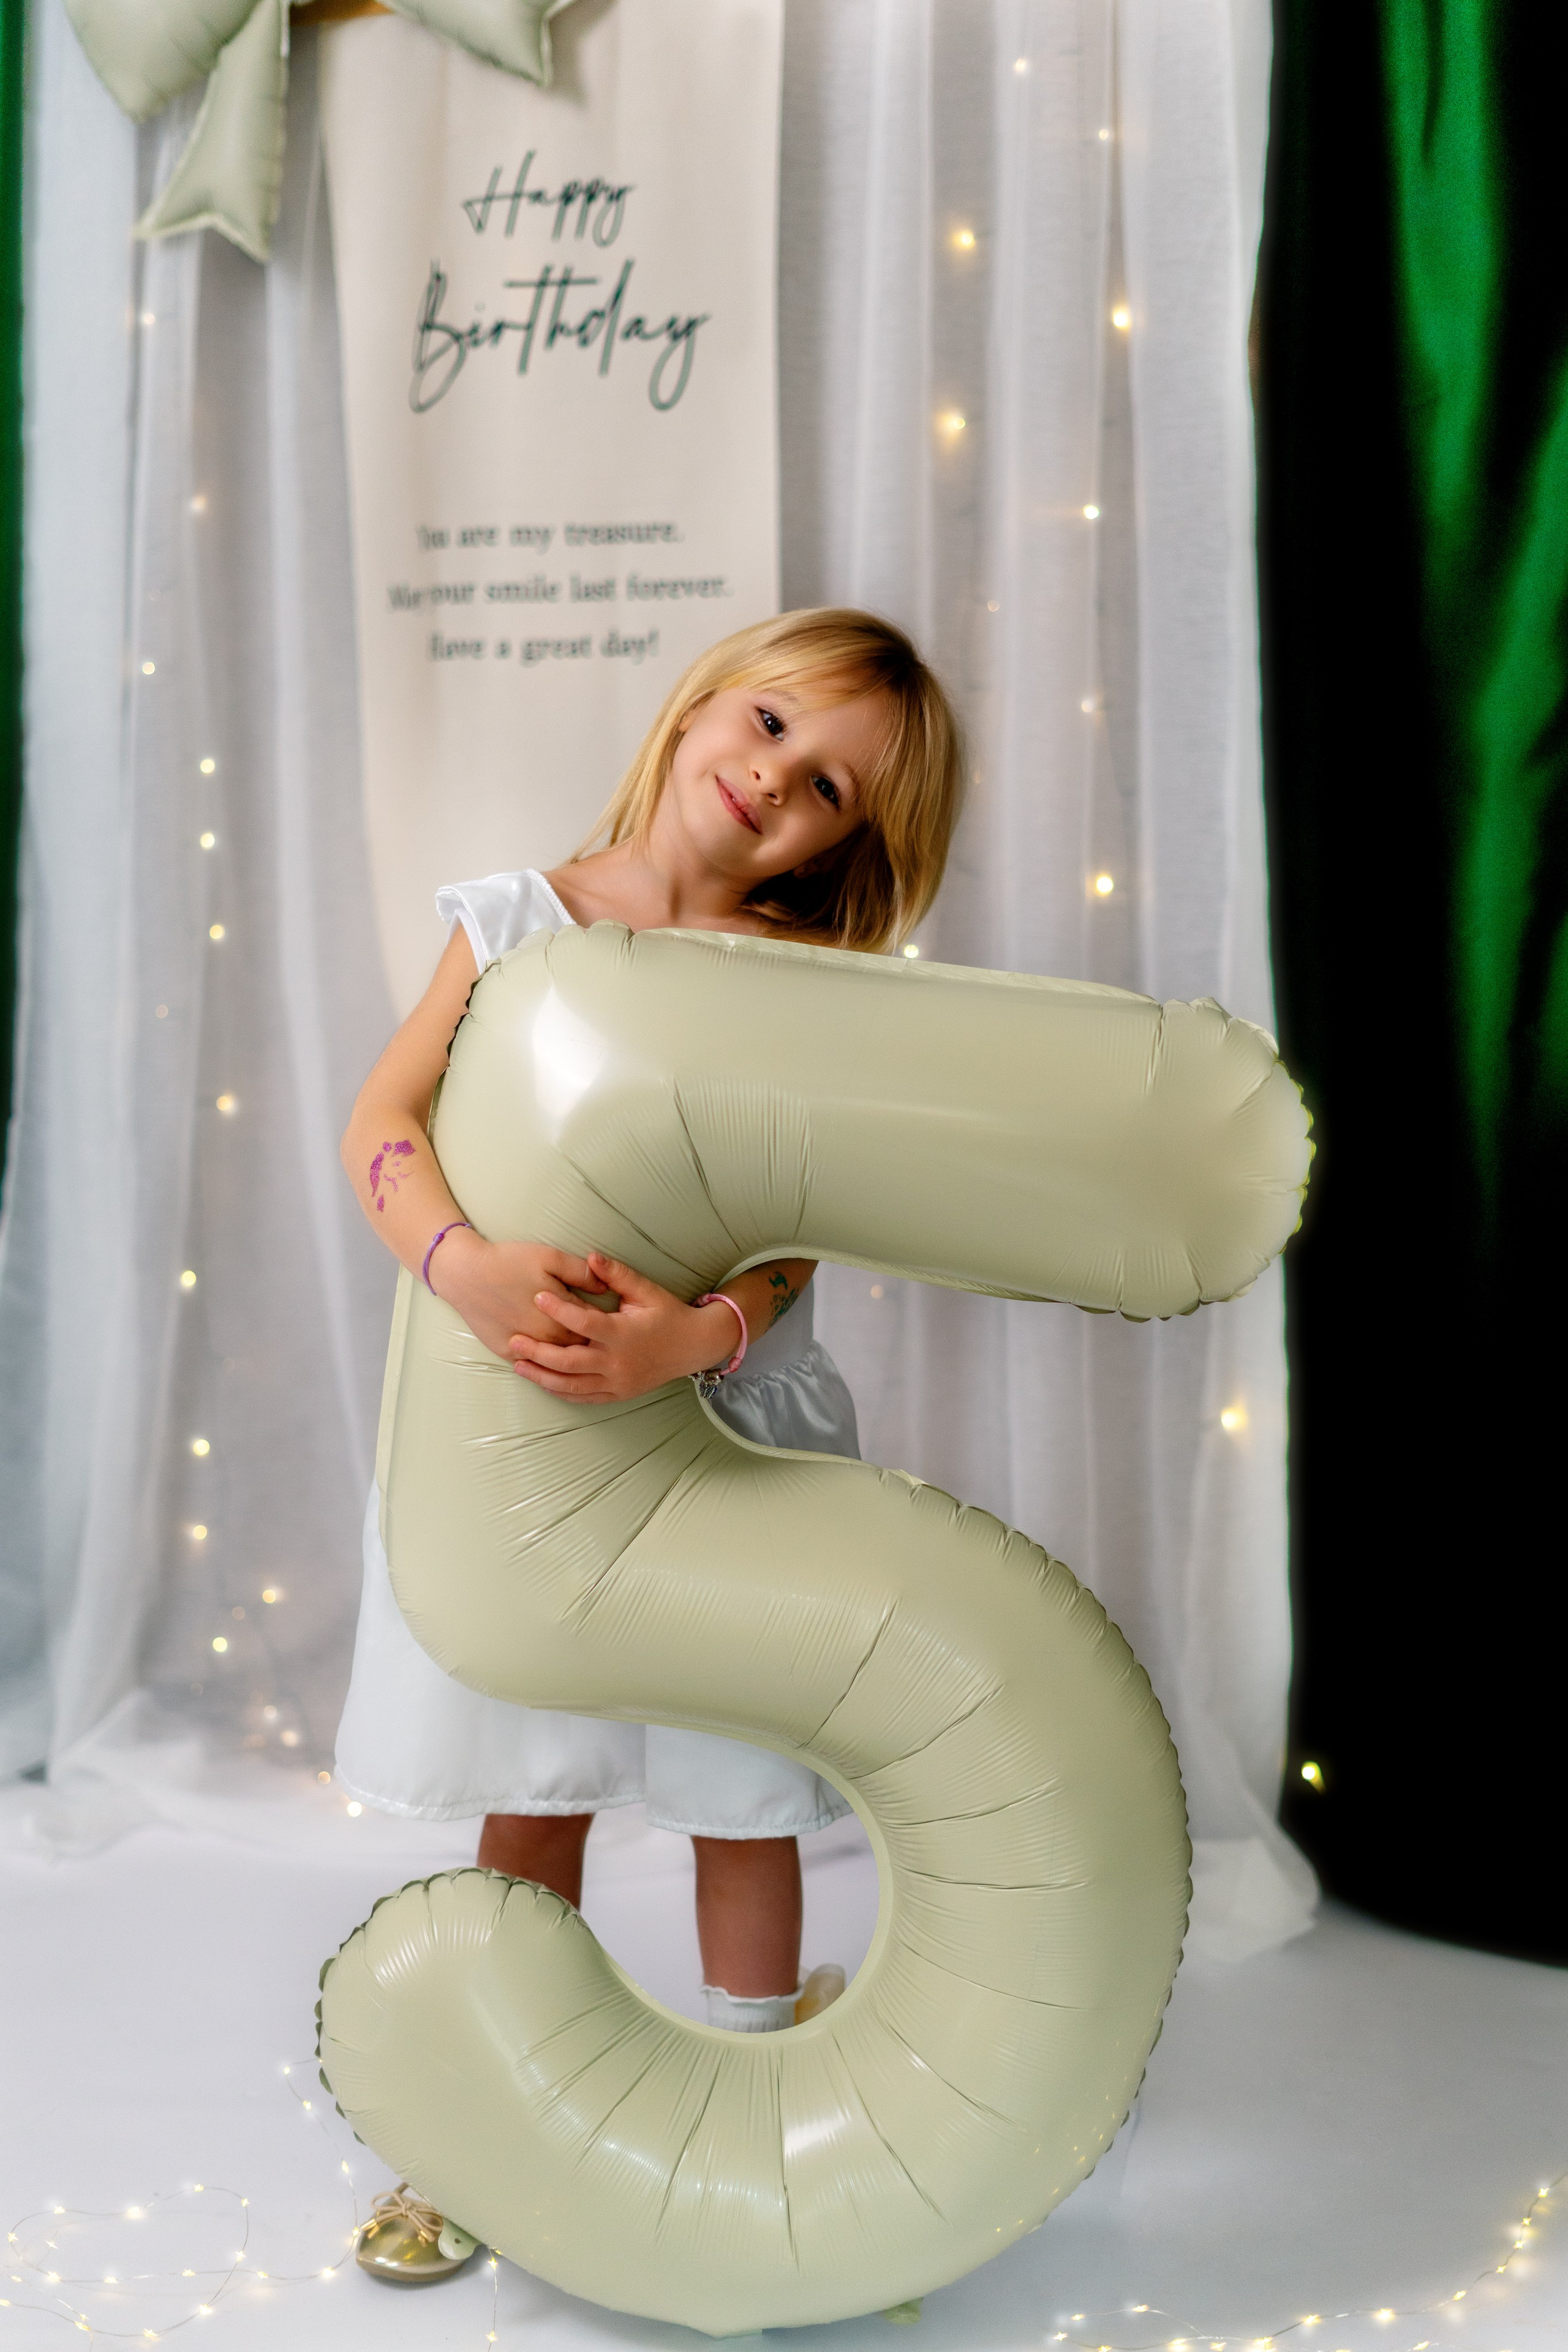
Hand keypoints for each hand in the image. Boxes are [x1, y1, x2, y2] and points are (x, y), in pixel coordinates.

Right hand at [428, 1230, 600, 1361]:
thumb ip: (581, 1273)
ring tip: (583, 1354)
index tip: (613, 1321)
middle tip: (603, 1341)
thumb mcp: (550, 1257)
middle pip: (581, 1348)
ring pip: (558, 1362)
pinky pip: (533, 1366)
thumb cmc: (508, 1261)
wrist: (465, 1274)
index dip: (605, 1323)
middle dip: (593, 1344)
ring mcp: (526, 1349)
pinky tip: (554, 1363)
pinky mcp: (507, 1353)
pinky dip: (545, 1366)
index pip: (596, 1326)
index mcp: (563, 1314)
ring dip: (571, 1359)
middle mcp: (547, 1337)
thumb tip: (604, 1287)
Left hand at [507, 1250, 741, 1401]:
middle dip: (538, 1352)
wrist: (693, 1347)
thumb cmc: (668, 1315)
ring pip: (572, 1385)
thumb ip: (618, 1275)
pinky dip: (561, 1392)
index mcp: (623, 1334)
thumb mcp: (647, 1291)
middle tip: (514, 1341)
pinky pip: (584, 1397)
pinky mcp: (618, 1394)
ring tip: (519, 1365)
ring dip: (543, 1376)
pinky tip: (543, 1382)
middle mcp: (618, 1362)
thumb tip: (591, 1257)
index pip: (584, 1322)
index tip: (538, 1295)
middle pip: (569, 1361)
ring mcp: (617, 1382)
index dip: (559, 1309)